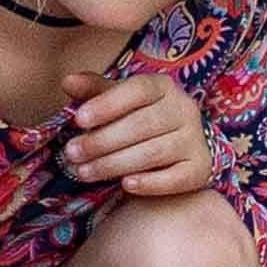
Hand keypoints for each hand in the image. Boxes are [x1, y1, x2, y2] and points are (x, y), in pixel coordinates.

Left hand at [59, 70, 211, 197]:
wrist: (178, 149)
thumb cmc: (140, 120)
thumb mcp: (119, 102)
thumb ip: (94, 91)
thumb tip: (67, 81)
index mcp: (164, 87)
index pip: (137, 90)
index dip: (107, 104)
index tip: (78, 119)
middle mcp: (184, 110)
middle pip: (142, 124)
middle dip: (102, 140)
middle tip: (71, 152)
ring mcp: (194, 140)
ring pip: (154, 152)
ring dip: (114, 164)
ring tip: (83, 172)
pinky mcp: (199, 169)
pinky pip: (175, 178)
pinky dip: (150, 183)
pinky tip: (125, 185)